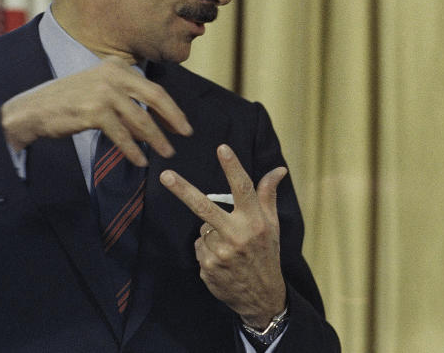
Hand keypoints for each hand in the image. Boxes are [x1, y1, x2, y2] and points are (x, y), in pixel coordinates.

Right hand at [0, 56, 191, 164]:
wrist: (32, 110)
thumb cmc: (68, 102)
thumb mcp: (100, 90)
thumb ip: (126, 98)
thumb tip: (154, 120)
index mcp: (117, 66)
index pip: (153, 88)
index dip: (171, 108)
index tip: (182, 124)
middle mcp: (113, 74)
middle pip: (155, 98)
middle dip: (173, 118)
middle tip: (186, 134)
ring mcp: (104, 92)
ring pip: (141, 119)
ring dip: (156, 138)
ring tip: (166, 152)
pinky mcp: (95, 112)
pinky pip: (122, 135)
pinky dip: (133, 150)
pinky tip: (140, 160)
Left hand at [160, 144, 287, 328]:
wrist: (262, 296)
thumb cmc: (267, 254)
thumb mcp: (272, 225)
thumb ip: (268, 195)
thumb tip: (279, 170)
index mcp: (255, 222)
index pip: (243, 188)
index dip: (232, 167)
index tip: (222, 148)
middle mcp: (237, 235)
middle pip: (204, 207)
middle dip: (183, 190)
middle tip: (165, 175)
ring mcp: (219, 253)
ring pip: (203, 228)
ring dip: (211, 232)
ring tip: (229, 248)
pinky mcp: (207, 267)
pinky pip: (199, 246)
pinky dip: (207, 249)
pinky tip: (221, 260)